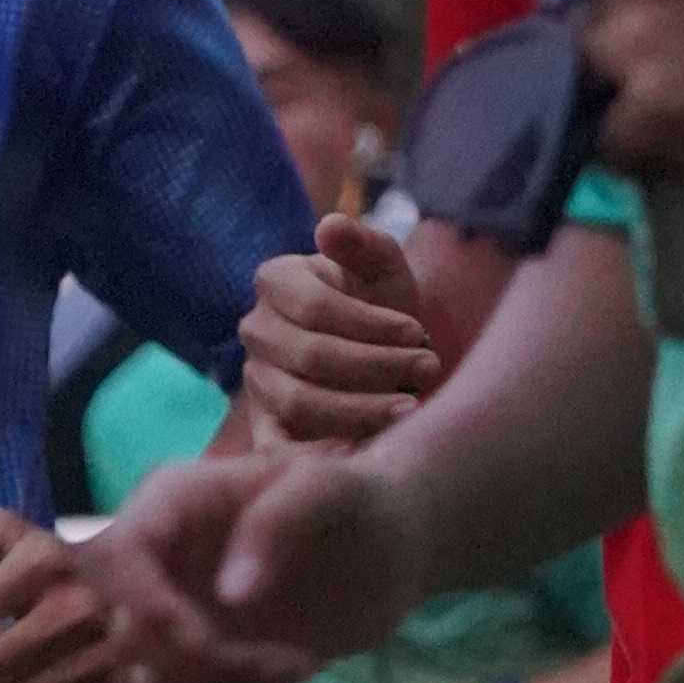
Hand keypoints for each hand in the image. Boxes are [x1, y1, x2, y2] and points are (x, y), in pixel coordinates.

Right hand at [89, 444, 419, 682]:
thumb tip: (230, 594)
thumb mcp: (327, 486)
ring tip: (293, 668)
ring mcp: (171, 625)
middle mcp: (154, 568)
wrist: (385, 553)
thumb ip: (277, 521)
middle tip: (278, 659)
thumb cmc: (353, 502)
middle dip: (195, 664)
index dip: (140, 605)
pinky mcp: (194, 675)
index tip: (205, 640)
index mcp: (169, 505)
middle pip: (121, 631)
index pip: (107, 553)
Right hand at [239, 214, 438, 451]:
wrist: (382, 351)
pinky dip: (315, 456)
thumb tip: (330, 226)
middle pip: (311, 357)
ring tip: (411, 407)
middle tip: (427, 369)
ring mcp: (256, 380)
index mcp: (276, 280)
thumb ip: (366, 245)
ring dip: (362, 409)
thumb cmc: (383, 305)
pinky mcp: (265, 426)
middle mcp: (256, 329)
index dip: (370, 324)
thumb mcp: (386, 270)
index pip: (316, 307)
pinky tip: (362, 455)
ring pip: (300, 403)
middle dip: (377, 366)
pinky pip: (278, 449)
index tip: (418, 332)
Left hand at [582, 0, 683, 194]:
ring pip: (588, 80)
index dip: (617, 0)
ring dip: (622, 101)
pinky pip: (608, 139)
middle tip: (678, 74)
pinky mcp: (648, 108)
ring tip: (682, 112)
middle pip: (582, 22)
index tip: (647, 21)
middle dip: (615, 50)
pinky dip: (639, 150)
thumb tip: (615, 0)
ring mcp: (639, 39)